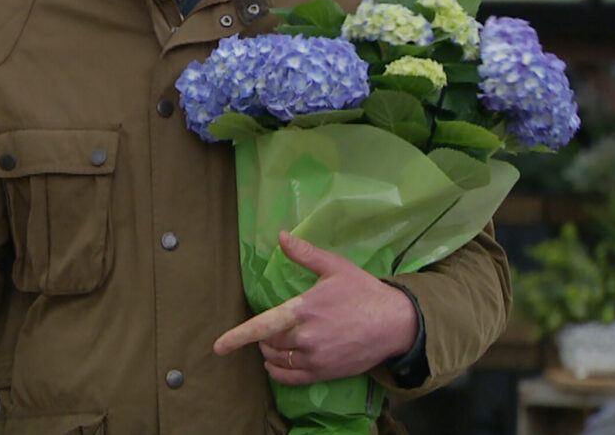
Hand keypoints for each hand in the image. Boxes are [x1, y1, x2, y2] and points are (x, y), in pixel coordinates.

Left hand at [212, 230, 417, 384]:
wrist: (395, 323)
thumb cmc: (363, 292)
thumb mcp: (335, 267)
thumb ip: (305, 254)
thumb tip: (282, 236)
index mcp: (304, 309)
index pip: (263, 326)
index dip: (238, 337)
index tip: (219, 346)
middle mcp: (307, 336)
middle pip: (269, 343)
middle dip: (263, 336)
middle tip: (270, 328)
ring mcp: (316, 358)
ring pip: (278, 360)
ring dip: (269, 353)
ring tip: (273, 343)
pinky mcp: (325, 372)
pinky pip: (291, 378)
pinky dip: (278, 373)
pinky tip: (277, 365)